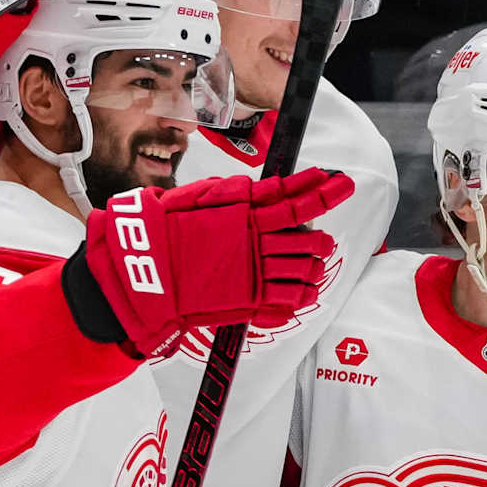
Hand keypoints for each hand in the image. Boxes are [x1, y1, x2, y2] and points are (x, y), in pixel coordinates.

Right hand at [78, 169, 353, 357]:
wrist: (142, 271)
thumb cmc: (164, 229)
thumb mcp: (198, 197)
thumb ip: (234, 194)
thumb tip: (261, 189)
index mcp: (245, 212)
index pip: (296, 200)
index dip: (324, 192)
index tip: (343, 184)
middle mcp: (256, 242)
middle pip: (309, 239)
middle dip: (319, 239)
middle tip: (320, 240)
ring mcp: (256, 273)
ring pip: (306, 270)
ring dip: (314, 267)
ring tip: (313, 266)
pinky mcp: (250, 301)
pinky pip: (291, 300)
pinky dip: (302, 295)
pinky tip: (303, 290)